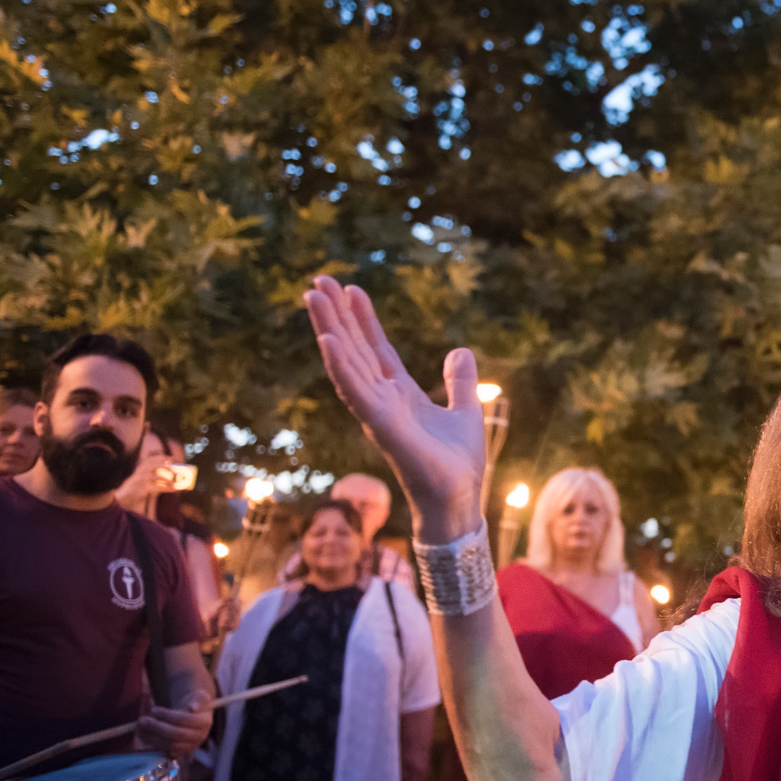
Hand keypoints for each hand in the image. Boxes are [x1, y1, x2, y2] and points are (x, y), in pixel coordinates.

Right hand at [113, 457, 175, 509]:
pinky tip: (174, 489)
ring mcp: (142, 479)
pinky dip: (168, 488)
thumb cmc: (137, 485)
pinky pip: (158, 487)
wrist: (126, 494)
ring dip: (168, 479)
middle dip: (166, 466)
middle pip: (155, 465)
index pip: (152, 459)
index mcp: (141, 467)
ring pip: (157, 477)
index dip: (162, 457)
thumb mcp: (142, 476)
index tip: (172, 458)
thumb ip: (152, 473)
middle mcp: (142, 471)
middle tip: (176, 469)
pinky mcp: (144, 487)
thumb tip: (170, 473)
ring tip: (176, 481)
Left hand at [136, 690, 211, 759]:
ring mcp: (189, 747)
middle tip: (142, 719)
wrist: (194, 716)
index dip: (167, 715)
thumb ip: (198, 699)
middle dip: (156, 726)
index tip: (153, 709)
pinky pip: (164, 751)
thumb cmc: (193, 703)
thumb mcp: (198, 696)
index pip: (184, 720)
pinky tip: (143, 734)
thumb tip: (193, 708)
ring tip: (139, 726)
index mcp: (205, 722)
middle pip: (176, 734)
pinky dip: (152, 743)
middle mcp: (199, 737)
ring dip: (151, 736)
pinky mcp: (180, 753)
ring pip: (169, 745)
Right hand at [303, 276, 485, 542]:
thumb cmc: (457, 464)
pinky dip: (341, 365)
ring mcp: (377, 411)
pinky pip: (356, 391)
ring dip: (329, 329)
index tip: (351, 287)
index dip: (363, 318)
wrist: (459, 500)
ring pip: (347, 362)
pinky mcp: (381, 426)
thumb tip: (461, 350)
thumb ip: (461, 382)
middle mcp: (382, 398)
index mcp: (399, 393)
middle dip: (337, 315)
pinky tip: (328, 339)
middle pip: (354, 348)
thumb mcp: (467, 410)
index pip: (375, 348)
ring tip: (313, 297)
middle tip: (318, 280)